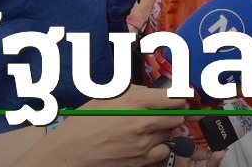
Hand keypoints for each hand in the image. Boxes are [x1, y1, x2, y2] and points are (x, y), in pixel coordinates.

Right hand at [49, 86, 186, 165]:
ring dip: (163, 130)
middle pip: (177, 116)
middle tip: (162, 112)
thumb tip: (151, 92)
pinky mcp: (142, 160)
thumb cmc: (84, 124)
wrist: (71, 152)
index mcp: (135, 102)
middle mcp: (143, 122)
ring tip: (146, 128)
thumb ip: (134, 92)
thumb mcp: (107, 97)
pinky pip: (163, 151)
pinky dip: (158, 147)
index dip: (179, 97)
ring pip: (170, 134)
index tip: (180, 97)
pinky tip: (145, 143)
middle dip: (171, 113)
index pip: (174, 97)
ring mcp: (144, 143)